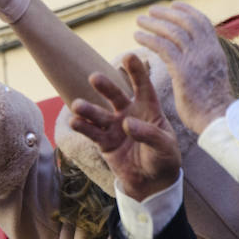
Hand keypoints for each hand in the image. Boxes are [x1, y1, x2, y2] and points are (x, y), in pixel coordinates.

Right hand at [69, 53, 181, 200]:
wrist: (152, 182)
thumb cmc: (163, 158)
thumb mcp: (164, 146)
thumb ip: (148, 134)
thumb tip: (126, 123)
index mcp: (149, 109)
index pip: (143, 87)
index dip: (137, 72)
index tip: (129, 56)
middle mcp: (129, 113)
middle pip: (116, 96)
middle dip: (105, 87)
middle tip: (94, 78)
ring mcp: (115, 127)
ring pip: (99, 114)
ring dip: (88, 109)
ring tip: (77, 105)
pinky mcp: (104, 142)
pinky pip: (92, 133)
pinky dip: (83, 127)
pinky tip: (74, 121)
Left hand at [134, 2, 233, 133]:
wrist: (218, 121)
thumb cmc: (212, 107)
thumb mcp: (213, 79)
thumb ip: (204, 66)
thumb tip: (196, 62)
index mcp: (215, 52)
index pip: (203, 22)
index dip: (187, 11)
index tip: (174, 5)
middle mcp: (207, 51)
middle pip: (186, 22)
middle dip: (167, 13)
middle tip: (151, 10)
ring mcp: (195, 59)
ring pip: (172, 32)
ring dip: (154, 23)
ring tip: (139, 20)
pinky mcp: (182, 70)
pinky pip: (163, 47)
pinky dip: (149, 39)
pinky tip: (137, 37)